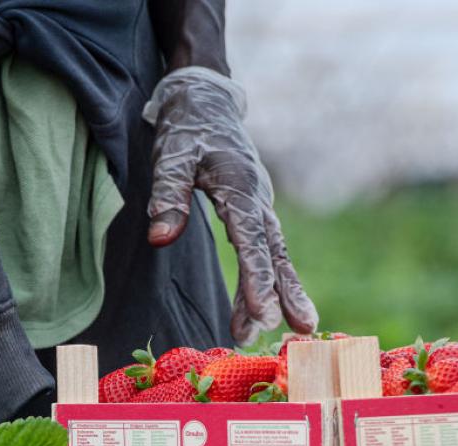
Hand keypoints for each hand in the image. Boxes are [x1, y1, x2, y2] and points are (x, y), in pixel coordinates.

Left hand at [145, 66, 317, 345]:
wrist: (206, 102)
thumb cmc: (186, 129)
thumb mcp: (170, 156)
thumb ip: (167, 195)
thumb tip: (160, 239)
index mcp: (240, 187)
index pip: (252, 239)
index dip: (257, 278)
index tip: (262, 311)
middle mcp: (258, 200)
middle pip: (275, 253)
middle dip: (283, 293)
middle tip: (296, 331)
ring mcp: (260, 207)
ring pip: (275, 255)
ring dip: (279, 292)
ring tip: (287, 331)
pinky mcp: (254, 213)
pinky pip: (265, 251)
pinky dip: (267, 280)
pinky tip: (262, 308)